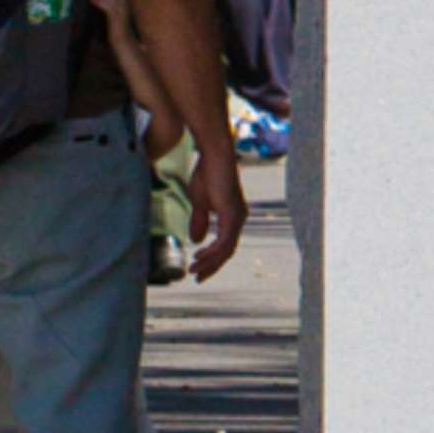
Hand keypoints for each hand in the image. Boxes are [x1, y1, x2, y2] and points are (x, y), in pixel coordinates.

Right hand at [179, 135, 248, 284]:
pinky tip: (199, 256)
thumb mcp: (199, 202)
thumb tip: (197, 241)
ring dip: (210, 262)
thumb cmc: (206, 172)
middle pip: (227, 251)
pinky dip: (212, 252)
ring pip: (226, 250)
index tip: (197, 269)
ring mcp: (238, 217)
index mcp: (232, 216)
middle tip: (198, 278)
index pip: (225, 245)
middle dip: (212, 266)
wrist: (213, 154)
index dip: (212, 259)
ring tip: (194, 270)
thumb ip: (200, 221)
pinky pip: (224, 241)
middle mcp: (239, 218)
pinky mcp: (233, 214)